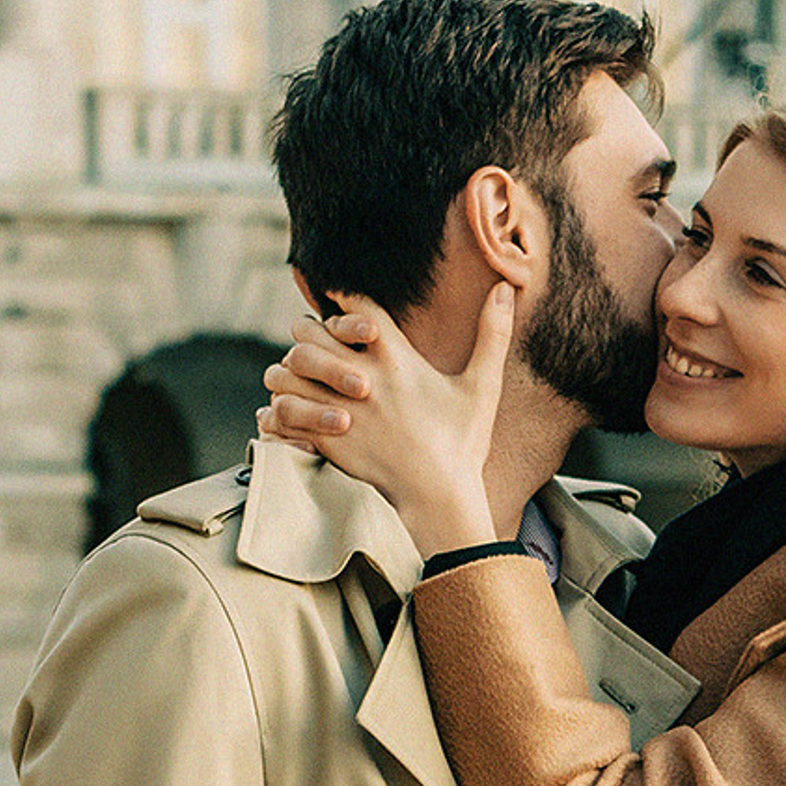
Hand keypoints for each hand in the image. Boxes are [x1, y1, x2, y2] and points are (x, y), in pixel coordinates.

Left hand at [260, 289, 508, 557]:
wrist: (439, 497)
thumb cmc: (462, 443)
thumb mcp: (482, 385)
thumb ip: (493, 334)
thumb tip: (505, 287)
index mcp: (397, 359)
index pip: (356, 307)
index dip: (345, 301)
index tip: (344, 310)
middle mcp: (363, 379)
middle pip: (311, 332)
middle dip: (307, 331)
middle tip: (314, 342)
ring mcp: (341, 410)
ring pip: (288, 369)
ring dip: (288, 368)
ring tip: (300, 376)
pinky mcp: (325, 440)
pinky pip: (283, 412)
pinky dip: (280, 406)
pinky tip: (292, 408)